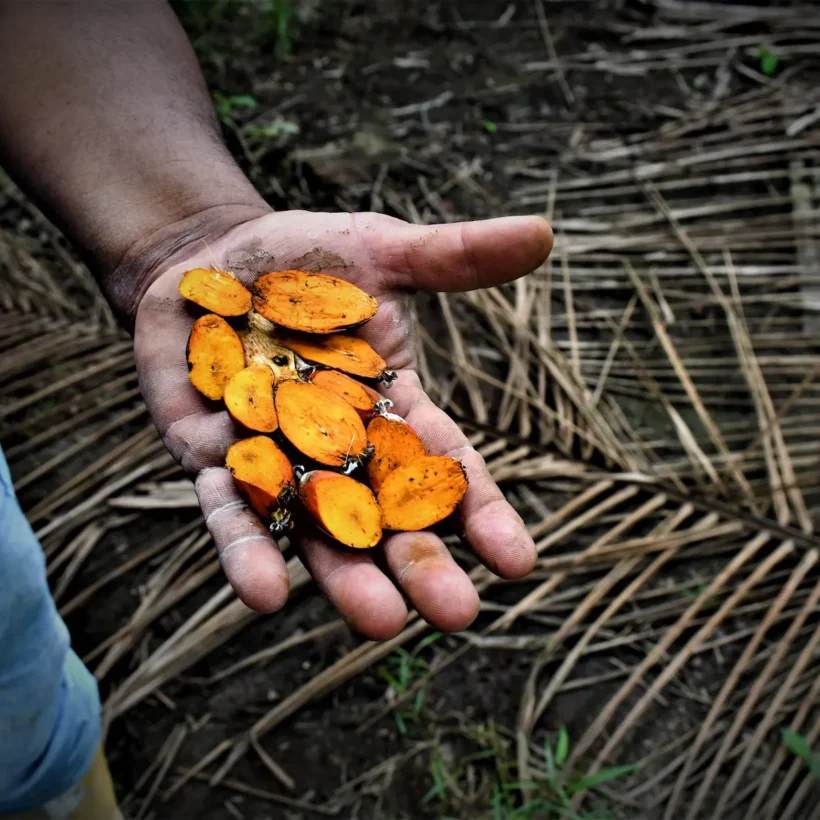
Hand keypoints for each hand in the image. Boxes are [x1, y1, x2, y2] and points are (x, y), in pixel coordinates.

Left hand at [135, 210, 552, 638]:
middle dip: (420, 563)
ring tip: (379, 622)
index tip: (518, 560)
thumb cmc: (303, 258)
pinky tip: (266, 594)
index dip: (480, 511)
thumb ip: (455, 259)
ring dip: (344, 577)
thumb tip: (544, 234)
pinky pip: (230, 511)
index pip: (444, 469)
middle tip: (457, 614)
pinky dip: (245, 551)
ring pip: (314, 530)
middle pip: (388, 518)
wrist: (205, 257)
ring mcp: (275, 460)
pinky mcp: (211, 460)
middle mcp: (340, 449)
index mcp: (391, 408)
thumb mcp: (382, 251)